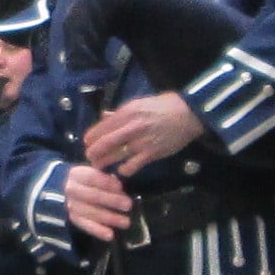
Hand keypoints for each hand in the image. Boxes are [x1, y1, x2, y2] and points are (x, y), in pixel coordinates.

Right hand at [61, 165, 133, 234]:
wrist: (73, 191)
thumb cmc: (92, 180)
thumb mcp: (97, 173)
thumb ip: (107, 178)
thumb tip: (119, 187)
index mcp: (76, 174)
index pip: (91, 177)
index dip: (107, 183)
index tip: (121, 187)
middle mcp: (71, 189)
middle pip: (92, 196)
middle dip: (112, 201)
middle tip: (129, 205)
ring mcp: (71, 205)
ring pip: (90, 213)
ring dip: (109, 218)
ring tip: (126, 222)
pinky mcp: (73, 218)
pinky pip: (86, 226)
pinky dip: (98, 231)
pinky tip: (110, 235)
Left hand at [81, 93, 207, 174]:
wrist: (188, 114)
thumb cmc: (164, 106)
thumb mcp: (140, 103)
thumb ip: (121, 112)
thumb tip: (105, 116)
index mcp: (127, 112)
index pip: (103, 126)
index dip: (92, 136)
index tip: (86, 142)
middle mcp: (131, 127)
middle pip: (105, 142)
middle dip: (93, 152)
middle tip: (89, 157)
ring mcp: (141, 141)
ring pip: (116, 155)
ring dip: (104, 162)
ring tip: (99, 166)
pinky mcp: (151, 154)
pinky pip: (132, 166)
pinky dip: (124, 170)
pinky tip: (121, 170)